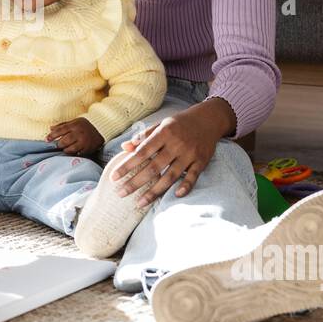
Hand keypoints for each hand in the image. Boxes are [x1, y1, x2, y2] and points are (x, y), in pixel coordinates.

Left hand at [46, 118, 103, 155]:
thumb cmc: (84, 125)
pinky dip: (74, 153)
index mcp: (74, 125)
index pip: (60, 130)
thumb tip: (50, 128)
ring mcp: (83, 141)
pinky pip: (78, 153)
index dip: (52, 135)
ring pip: (70, 149)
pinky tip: (73, 152)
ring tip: (65, 148)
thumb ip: (62, 125)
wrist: (101, 128)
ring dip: (65, 150)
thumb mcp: (74, 121)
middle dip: (59, 144)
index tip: (46, 140)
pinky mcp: (88, 148)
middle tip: (58, 145)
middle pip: (64, 141)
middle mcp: (78, 133)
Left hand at [112, 102, 231, 205]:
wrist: (208, 119)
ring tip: (140, 203)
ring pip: (170, 175)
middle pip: (153, 167)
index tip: (114, 178)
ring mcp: (189, 154)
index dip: (127, 165)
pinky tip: (176, 195)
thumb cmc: (180, 123)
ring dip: (154, 191)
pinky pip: (193, 176)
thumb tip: (125, 147)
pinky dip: (185, 186)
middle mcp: (176, 144)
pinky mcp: (201, 161)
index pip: (142, 152)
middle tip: (121, 194)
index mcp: (164, 133)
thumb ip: (143, 136)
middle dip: (136, 182)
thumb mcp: (161, 124)